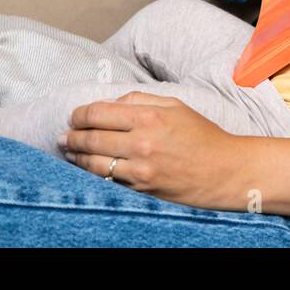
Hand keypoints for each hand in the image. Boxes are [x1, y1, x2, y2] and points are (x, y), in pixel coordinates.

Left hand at [59, 92, 240, 207]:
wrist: (225, 171)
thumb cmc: (202, 136)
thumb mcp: (176, 106)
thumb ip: (142, 99)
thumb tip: (113, 102)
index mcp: (149, 116)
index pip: (99, 112)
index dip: (80, 114)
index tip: (74, 116)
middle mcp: (141, 142)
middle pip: (91, 137)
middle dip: (72, 136)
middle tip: (64, 136)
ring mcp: (140, 169)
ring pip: (93, 163)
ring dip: (75, 157)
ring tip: (69, 152)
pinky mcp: (141, 189)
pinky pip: (107, 182)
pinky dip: (92, 175)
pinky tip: (86, 170)